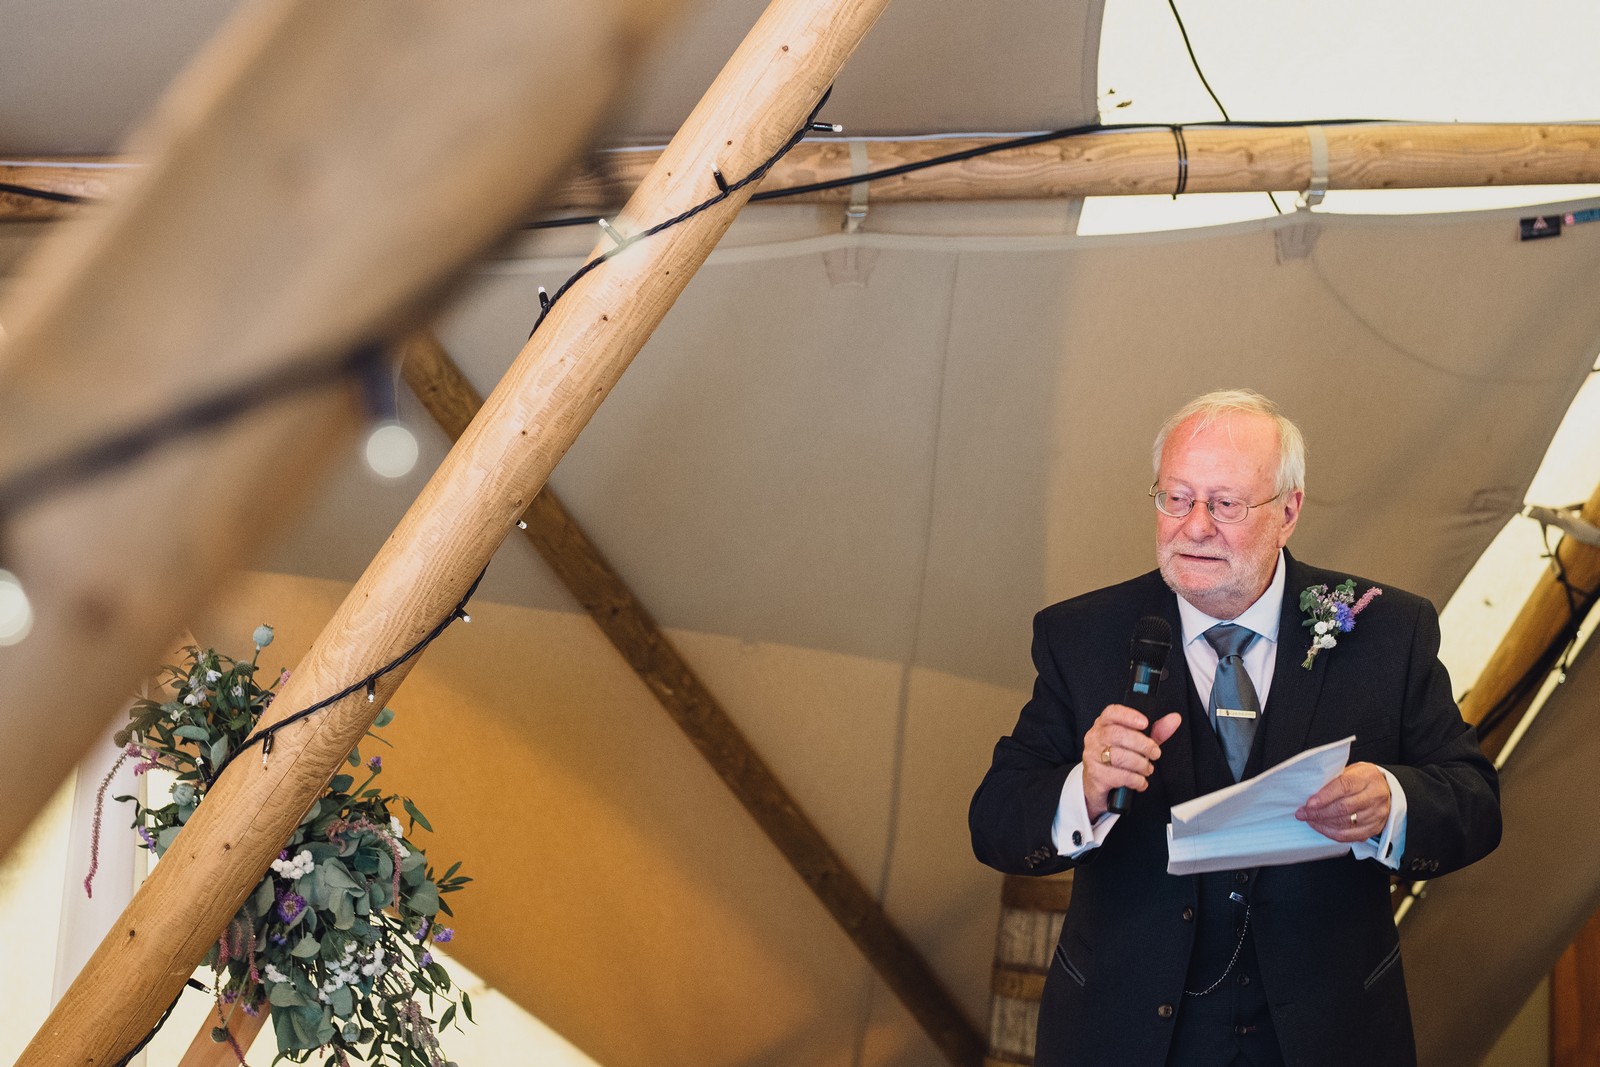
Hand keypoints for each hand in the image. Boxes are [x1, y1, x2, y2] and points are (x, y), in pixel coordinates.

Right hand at [1082, 705, 1182, 820]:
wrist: (1097, 784)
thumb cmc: (1118, 759)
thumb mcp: (1137, 743)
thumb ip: (1155, 732)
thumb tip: (1174, 719)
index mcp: (1104, 725)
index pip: (1112, 713)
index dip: (1129, 716)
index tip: (1145, 723)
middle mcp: (1095, 737)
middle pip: (1117, 735)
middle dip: (1142, 745)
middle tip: (1155, 753)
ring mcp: (1092, 756)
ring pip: (1119, 756)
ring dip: (1140, 764)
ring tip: (1147, 769)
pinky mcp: (1095, 775)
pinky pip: (1119, 776)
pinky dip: (1135, 780)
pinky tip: (1140, 781)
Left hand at [1296, 761, 1390, 841]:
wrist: (1384, 789)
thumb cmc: (1362, 779)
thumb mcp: (1350, 770)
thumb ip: (1333, 780)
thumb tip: (1310, 792)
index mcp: (1367, 777)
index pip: (1344, 786)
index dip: (1324, 796)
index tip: (1309, 803)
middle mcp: (1375, 796)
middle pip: (1344, 807)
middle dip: (1319, 812)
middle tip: (1303, 813)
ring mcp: (1377, 813)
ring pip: (1346, 823)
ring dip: (1323, 823)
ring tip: (1310, 820)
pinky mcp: (1375, 828)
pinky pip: (1351, 836)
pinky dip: (1333, 833)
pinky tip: (1322, 827)